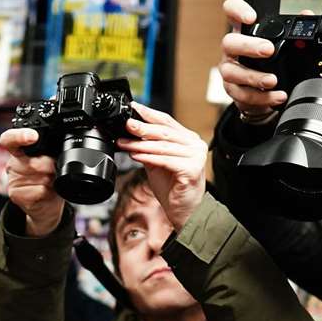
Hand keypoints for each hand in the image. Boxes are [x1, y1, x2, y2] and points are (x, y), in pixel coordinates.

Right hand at [0, 127, 64, 237]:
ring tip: (48, 184)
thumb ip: (49, 155)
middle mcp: (13, 164)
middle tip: (51, 173)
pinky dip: (48, 193)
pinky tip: (45, 194)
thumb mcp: (50, 163)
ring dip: (50, 181)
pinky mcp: (16, 196)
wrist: (46, 208)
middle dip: (50, 167)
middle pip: (35, 162)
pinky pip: (39, 190)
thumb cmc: (48, 181)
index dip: (20, 136)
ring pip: (40, 177)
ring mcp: (13, 181)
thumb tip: (57, 156)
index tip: (33, 136)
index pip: (10, 139)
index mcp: (19, 152)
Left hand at [118, 103, 206, 230]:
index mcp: (189, 139)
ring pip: (163, 146)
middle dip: (142, 128)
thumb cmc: (173, 188)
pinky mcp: (192, 169)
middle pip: (165, 132)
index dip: (149, 114)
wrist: (184, 212)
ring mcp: (196, 157)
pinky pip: (165, 160)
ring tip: (125, 143)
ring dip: (141, 144)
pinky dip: (149, 157)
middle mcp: (195, 145)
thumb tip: (131, 133)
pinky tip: (136, 155)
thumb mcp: (157, 162)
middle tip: (127, 125)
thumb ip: (148, 147)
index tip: (133, 108)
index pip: (167, 121)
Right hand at [219, 0, 286, 119]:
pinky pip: (242, 94)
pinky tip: (276, 96)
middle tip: (268, 49)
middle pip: (229, 42)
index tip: (251, 17)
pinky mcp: (233, 91)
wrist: (262, 92)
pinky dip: (261, 97)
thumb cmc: (269, 61)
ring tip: (272, 80)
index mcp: (242, 31)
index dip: (237, 10)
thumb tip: (307, 14)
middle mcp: (232, 49)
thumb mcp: (280, 41)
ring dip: (254, 77)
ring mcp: (230, 70)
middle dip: (248, 46)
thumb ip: (293, 27)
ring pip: (232, 72)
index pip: (231, 10)